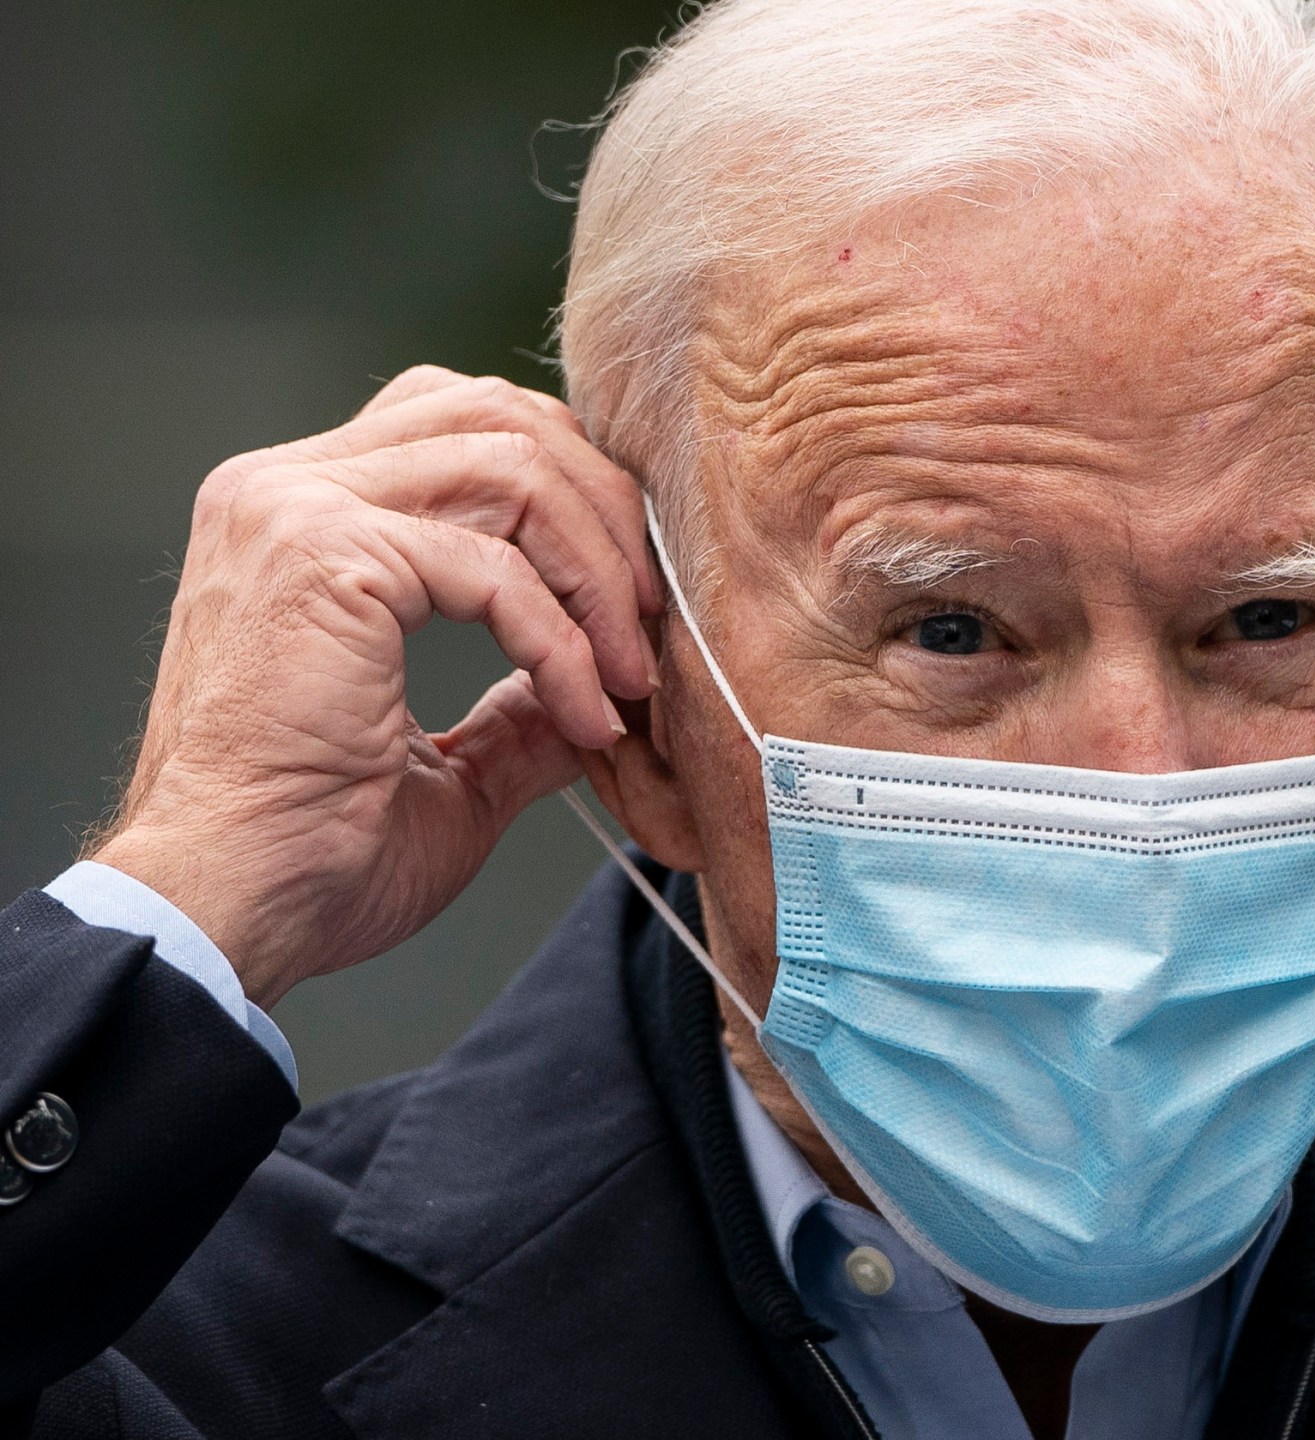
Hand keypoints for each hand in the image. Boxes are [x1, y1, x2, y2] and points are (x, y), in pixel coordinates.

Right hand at [89, 368, 659, 1007]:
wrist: (228, 909)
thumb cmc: (313, 854)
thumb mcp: (450, 764)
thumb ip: (522, 707)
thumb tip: (603, 688)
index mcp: (301, 515)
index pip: (466, 429)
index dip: (575, 503)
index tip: (631, 615)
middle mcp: (285, 487)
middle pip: (500, 417)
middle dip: (605, 514)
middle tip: (650, 626)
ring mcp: (296, 509)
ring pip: (515, 470)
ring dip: (599, 576)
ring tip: (629, 675)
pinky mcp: (325, 555)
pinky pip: (498, 569)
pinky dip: (566, 643)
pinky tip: (589, 716)